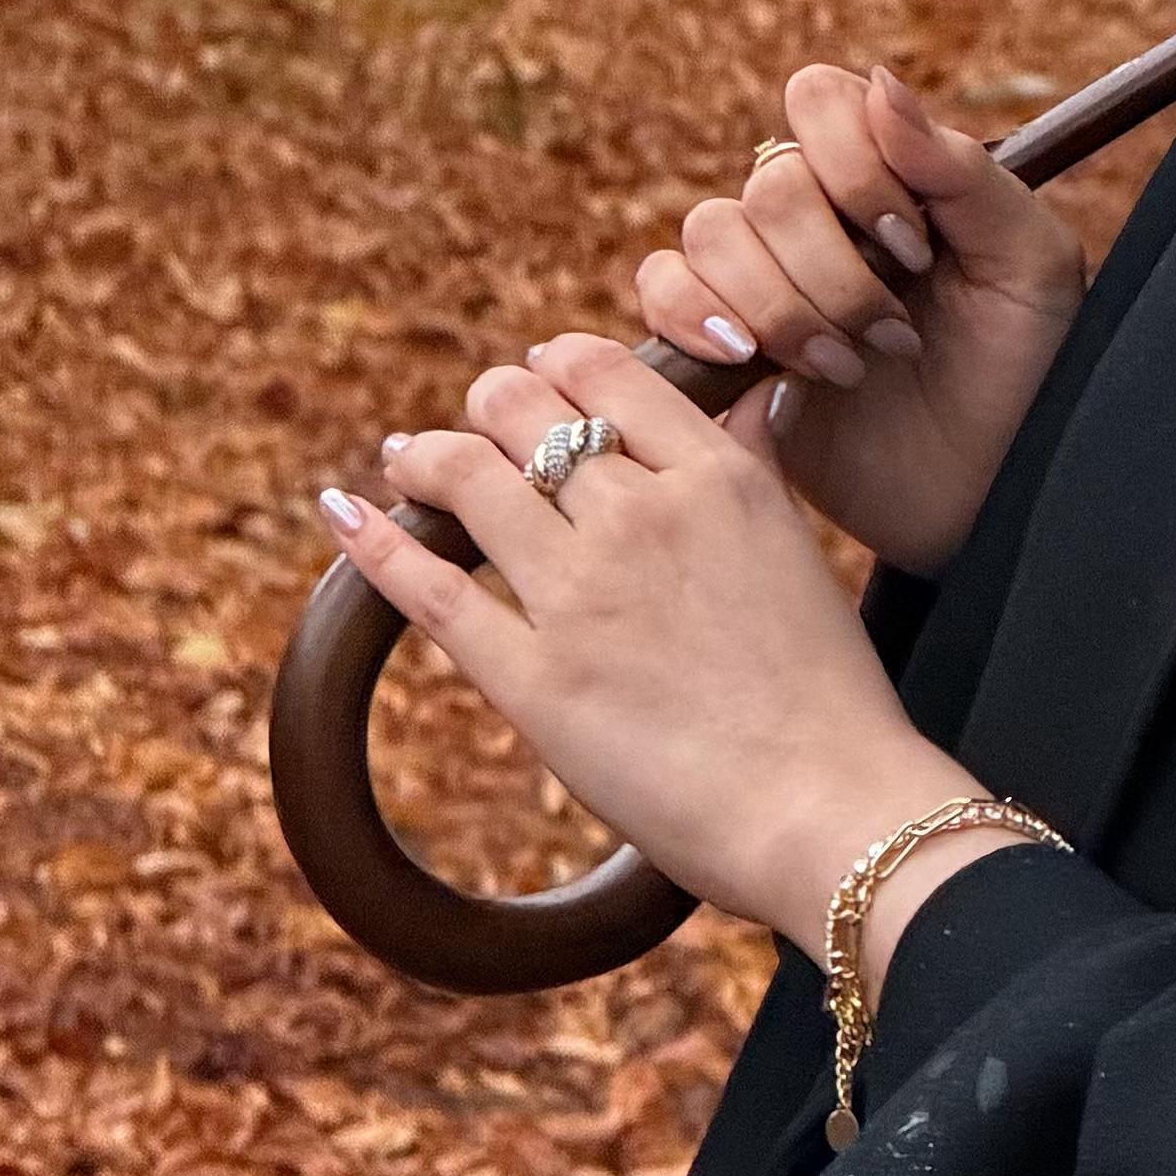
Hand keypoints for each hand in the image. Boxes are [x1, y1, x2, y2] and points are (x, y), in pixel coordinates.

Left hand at [317, 333, 973, 946]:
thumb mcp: (799, 547)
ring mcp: (582, 595)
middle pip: (524, 412)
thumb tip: (747, 398)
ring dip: (424, 459)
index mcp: (717, 478)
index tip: (539, 380)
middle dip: (488, 408)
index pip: (606, 372)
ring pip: (469, 479)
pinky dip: (379, 544)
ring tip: (406, 462)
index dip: (556, 365)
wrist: (828, 809)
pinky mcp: (535, 681)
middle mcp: (641, 515)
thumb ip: (756, 465)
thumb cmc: (827, 695)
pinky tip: (346, 515)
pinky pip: (432, 591)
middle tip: (473, 428)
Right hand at [629, 62, 1089, 577]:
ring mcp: (759, 275)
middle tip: (894, 335)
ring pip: (711, 232)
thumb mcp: (1029, 266)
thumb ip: (962, 173)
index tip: (914, 244)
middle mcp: (814, 214)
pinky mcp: (719, 343)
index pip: (821, 100)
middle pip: (771, 183)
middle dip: (833, 269)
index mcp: (887, 175)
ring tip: (846, 368)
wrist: (988, 495)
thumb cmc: (1025, 373)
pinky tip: (757, 362)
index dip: (855, 164)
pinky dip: (697, 317)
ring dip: (779, 305)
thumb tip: (881, 85)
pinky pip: (662, 288)